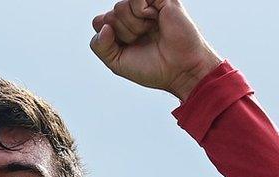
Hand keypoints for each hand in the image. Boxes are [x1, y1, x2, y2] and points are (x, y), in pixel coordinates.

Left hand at [89, 0, 221, 100]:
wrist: (180, 69)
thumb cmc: (152, 68)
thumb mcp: (116, 63)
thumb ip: (99, 46)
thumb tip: (102, 25)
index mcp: (121, 29)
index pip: (98, 22)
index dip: (108, 37)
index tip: (127, 48)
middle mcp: (131, 15)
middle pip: (109, 16)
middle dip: (123, 33)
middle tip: (144, 41)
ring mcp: (145, 5)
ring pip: (119, 7)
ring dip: (133, 25)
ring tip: (151, 31)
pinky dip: (141, 12)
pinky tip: (155, 20)